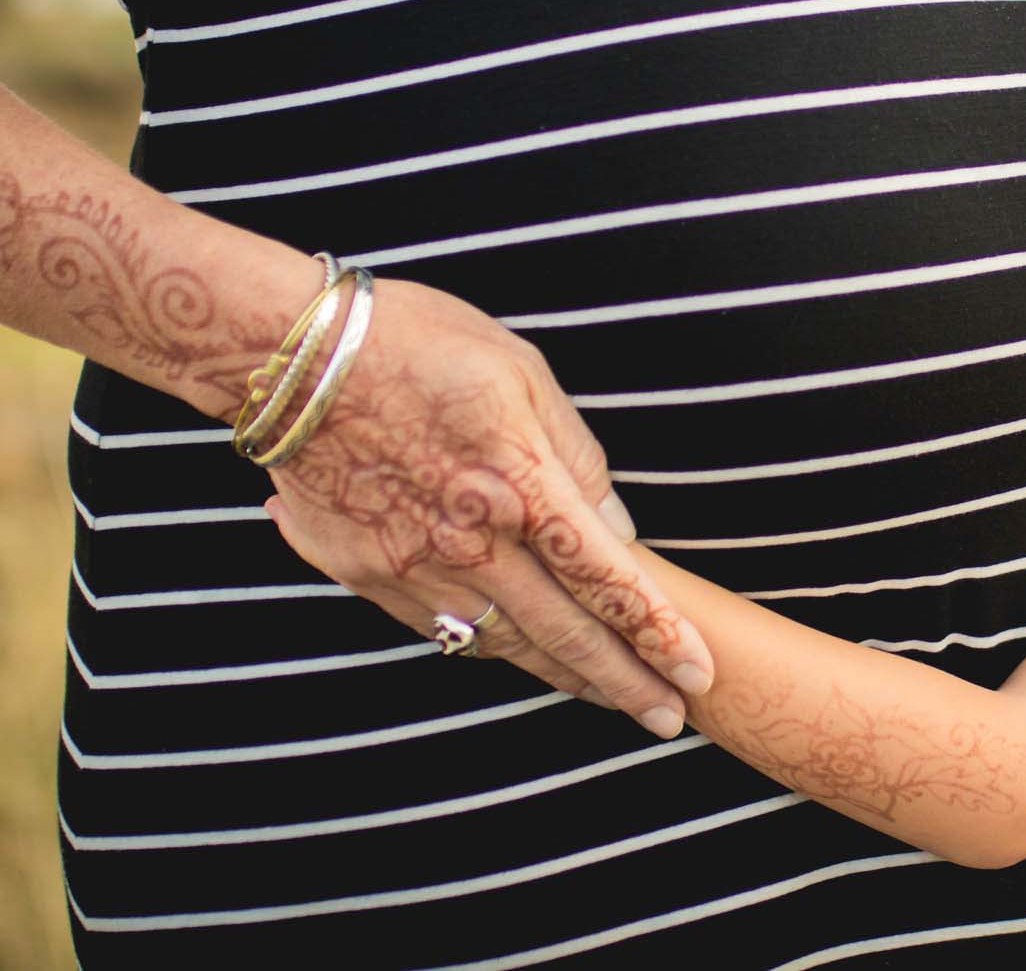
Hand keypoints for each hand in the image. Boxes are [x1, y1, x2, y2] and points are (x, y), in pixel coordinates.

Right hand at [259, 277, 713, 736]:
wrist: (291, 357)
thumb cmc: (419, 343)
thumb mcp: (523, 373)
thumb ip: (577, 456)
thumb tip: (614, 527)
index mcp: (520, 484)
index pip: (607, 577)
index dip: (657, 631)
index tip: (696, 670)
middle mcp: (470, 540)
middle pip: (564, 631)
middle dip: (625, 682)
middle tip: (667, 719)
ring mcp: (413, 565)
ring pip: (505, 644)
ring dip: (563, 676)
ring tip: (609, 697)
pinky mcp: (366, 575)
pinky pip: (442, 629)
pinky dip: (490, 648)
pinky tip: (522, 656)